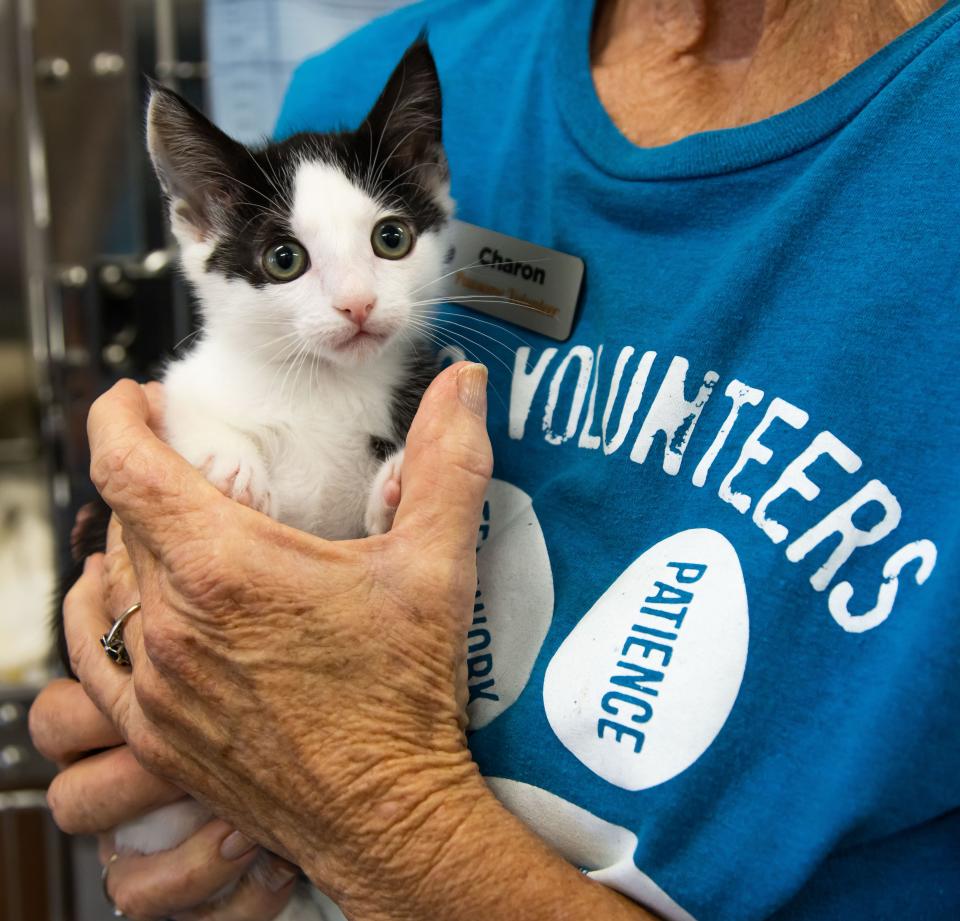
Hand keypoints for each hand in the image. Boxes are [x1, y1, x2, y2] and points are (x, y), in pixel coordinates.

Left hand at [67, 362, 491, 915]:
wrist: (388, 815)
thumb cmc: (407, 693)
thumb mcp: (437, 567)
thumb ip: (447, 462)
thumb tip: (462, 384)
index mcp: (228, 567)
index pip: (127, 465)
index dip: (120, 416)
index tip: (135, 397)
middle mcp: (172, 623)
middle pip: (123, 519)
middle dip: (148, 475)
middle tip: (194, 461)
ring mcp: (155, 684)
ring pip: (106, 583)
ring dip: (131, 543)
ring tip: (175, 527)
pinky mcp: (154, 733)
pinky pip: (94, 655)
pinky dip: (107, 612)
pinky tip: (133, 606)